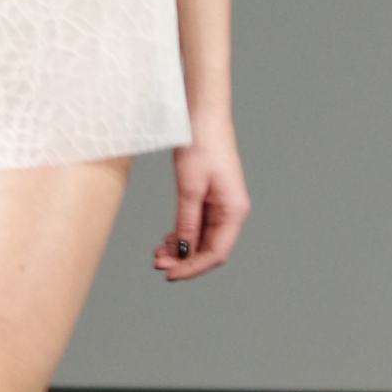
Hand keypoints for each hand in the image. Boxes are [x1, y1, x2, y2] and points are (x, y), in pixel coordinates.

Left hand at [154, 121, 248, 279]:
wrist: (203, 116)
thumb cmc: (201, 145)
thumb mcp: (190, 188)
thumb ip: (188, 222)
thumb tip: (184, 251)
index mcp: (234, 211)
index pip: (216, 253)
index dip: (193, 268)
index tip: (170, 275)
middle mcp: (232, 211)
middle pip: (210, 249)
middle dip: (184, 260)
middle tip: (157, 262)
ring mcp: (223, 205)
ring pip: (203, 239)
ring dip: (182, 249)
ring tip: (158, 252)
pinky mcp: (212, 198)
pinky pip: (199, 225)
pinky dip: (183, 234)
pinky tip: (168, 239)